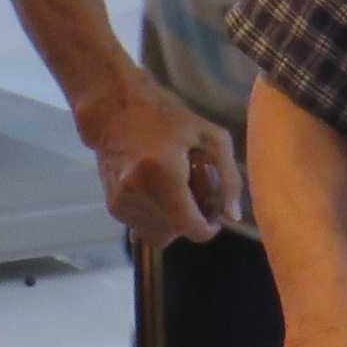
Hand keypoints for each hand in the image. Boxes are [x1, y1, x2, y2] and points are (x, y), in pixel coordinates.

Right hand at [78, 80, 239, 248]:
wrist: (114, 111)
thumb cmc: (167, 119)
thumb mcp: (210, 137)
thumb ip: (229, 178)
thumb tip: (233, 216)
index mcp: (163, 173)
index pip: (188, 225)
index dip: (207, 229)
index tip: (214, 219)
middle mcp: (138, 191)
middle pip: (174, 233)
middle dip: (189, 223)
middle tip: (195, 200)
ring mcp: (121, 201)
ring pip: (157, 235)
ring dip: (171, 223)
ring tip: (174, 194)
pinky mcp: (113, 206)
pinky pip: (141, 228)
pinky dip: (155, 218)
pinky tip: (157, 193)